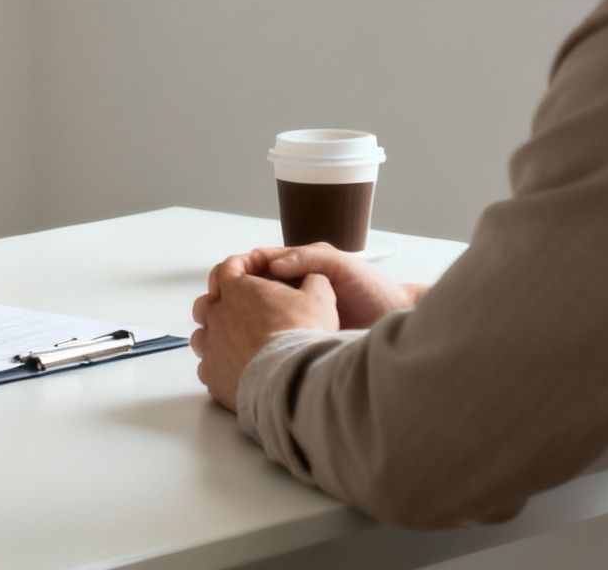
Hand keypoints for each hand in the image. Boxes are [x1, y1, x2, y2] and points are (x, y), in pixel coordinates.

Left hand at [188, 271, 338, 411]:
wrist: (292, 379)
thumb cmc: (301, 336)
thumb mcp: (319, 298)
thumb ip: (313, 280)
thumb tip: (313, 278)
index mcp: (238, 290)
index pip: (228, 268)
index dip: (241, 267)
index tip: (251, 272)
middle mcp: (217, 316)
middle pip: (206, 303)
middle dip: (220, 303)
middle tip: (241, 309)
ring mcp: (211, 347)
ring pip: (201, 337)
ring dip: (215, 336)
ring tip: (235, 342)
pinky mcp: (212, 375)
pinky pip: (206, 368)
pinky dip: (218, 367)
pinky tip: (235, 369)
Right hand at [203, 243, 417, 329]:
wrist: (394, 320)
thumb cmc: (373, 289)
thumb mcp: (341, 265)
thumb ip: (310, 259)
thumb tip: (274, 263)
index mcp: (297, 269)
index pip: (257, 263)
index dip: (236, 269)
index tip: (223, 280)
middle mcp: (291, 291)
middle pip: (249, 290)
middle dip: (228, 297)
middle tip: (212, 308)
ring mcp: (294, 315)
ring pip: (255, 315)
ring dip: (236, 321)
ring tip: (222, 330)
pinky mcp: (299, 338)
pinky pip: (270, 338)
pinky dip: (253, 342)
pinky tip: (244, 349)